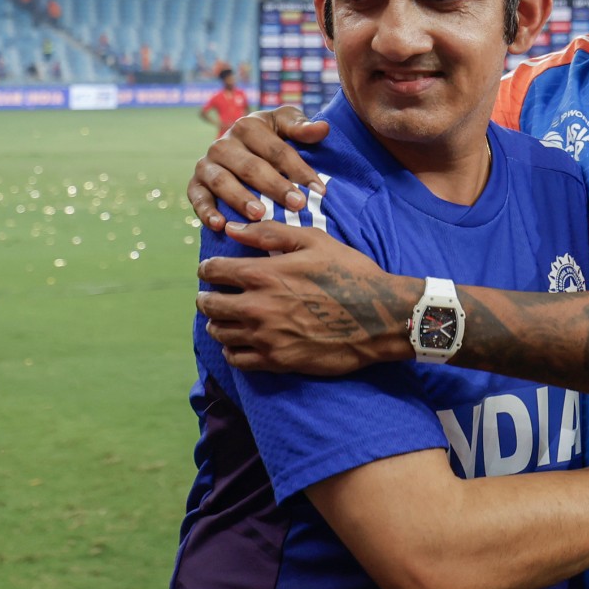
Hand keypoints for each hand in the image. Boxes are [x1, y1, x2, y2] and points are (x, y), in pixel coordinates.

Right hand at [188, 107, 330, 230]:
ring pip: (223, 181)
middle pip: (250, 166)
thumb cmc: (270, 138)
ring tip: (260, 214)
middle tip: (297, 204)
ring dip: (241, 199)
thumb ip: (302, 128)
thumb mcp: (285, 126)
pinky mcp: (195, 184)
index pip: (276, 150)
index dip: (299, 169)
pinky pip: (198, 198)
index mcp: (247, 126)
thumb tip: (322, 129)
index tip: (319, 190)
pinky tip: (220, 225)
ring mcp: (206, 164)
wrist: (238, 149)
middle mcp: (223, 143)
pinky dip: (206, 211)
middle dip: (275, 186)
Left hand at [197, 219, 415, 374]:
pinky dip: (231, 350)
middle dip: (207, 297)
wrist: (380, 318)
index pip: (213, 271)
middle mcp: (257, 306)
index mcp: (263, 274)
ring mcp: (266, 337)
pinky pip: (236, 359)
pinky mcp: (277, 361)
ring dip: (217, 324)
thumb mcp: (313, 241)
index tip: (211, 270)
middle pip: (209, 305)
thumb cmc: (349, 273)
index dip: (208, 268)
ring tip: (225, 319)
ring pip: (219, 333)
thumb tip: (233, 227)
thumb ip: (269, 233)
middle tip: (213, 295)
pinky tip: (240, 342)